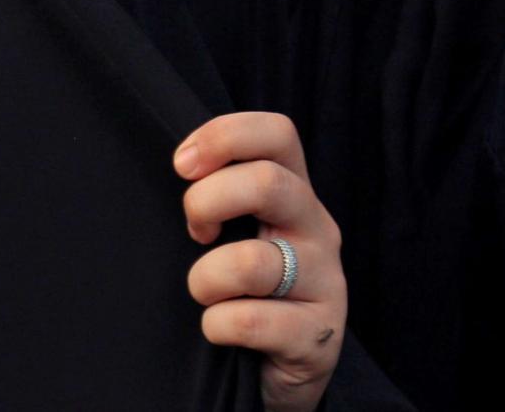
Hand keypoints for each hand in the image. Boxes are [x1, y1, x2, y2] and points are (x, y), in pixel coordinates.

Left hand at [176, 113, 344, 411]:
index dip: (224, 136)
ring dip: (206, 279)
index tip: (181, 165)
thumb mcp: (236, 230)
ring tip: (204, 294)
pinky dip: (217, 326)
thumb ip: (218, 195)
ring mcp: (326, 283)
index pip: (278, 133)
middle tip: (193, 232)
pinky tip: (218, 331)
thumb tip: (178, 166)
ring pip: (252, 262)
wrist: (274, 371)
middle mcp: (318, 229)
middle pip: (268, 183)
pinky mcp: (319, 337)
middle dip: (206, 202)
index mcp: (294, 193)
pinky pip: (251, 321)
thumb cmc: (243, 289)